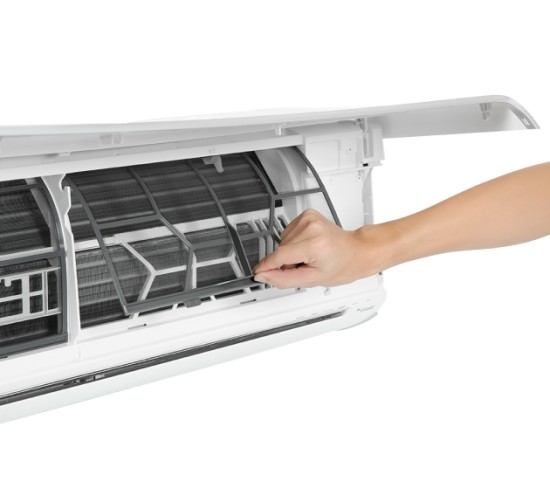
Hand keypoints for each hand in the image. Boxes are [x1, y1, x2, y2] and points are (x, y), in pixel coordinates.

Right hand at [253, 209, 380, 288]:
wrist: (356, 251)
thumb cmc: (341, 265)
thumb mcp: (313, 280)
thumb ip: (284, 279)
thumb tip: (264, 275)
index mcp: (315, 244)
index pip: (281, 255)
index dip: (267, 265)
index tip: (258, 272)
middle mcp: (311, 227)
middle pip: (281, 248)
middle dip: (286, 261)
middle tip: (303, 267)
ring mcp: (309, 218)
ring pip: (283, 240)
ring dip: (290, 251)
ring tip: (308, 256)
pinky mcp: (307, 214)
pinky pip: (288, 232)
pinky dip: (293, 241)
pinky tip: (307, 246)